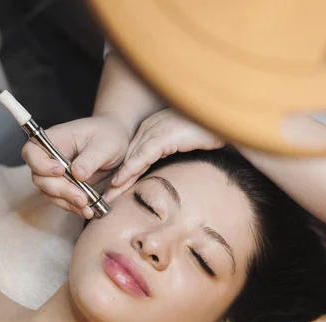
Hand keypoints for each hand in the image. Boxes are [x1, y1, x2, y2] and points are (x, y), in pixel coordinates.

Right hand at [21, 115, 130, 217]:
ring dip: (67, 203)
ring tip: (87, 209)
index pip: (32, 152)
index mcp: (56, 139)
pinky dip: (73, 206)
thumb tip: (78, 175)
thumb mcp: (105, 145)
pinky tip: (88, 210)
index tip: (60, 171)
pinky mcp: (66, 184)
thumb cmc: (110, 136)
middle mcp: (51, 156)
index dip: (41, 165)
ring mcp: (56, 172)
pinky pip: (62, 199)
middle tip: (82, 199)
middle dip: (61, 191)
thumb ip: (91, 159)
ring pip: (50, 192)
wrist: (118, 140)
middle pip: (40, 178)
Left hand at [104, 108, 224, 201]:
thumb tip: (168, 169)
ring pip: (132, 158)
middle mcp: (149, 128)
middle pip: (128, 158)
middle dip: (116, 179)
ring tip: (107, 195)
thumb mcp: (184, 142)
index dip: (123, 174)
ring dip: (119, 178)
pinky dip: (131, 169)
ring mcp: (155, 130)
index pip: (133, 155)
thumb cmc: (207, 130)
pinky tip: (121, 181)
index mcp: (152, 129)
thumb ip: (171, 151)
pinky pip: (143, 155)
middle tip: (104, 198)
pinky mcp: (163, 136)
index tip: (114, 190)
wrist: (221, 119)